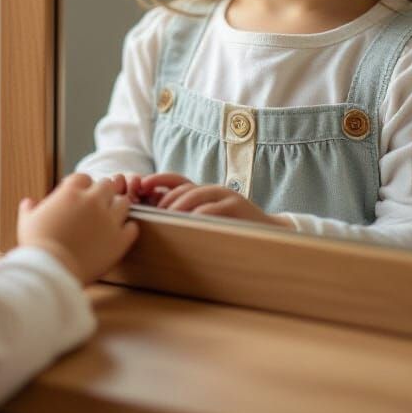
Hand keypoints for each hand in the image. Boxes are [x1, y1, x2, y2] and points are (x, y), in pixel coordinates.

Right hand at [17, 173, 138, 285]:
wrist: (53, 270)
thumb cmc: (37, 246)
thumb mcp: (27, 222)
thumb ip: (29, 209)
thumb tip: (28, 203)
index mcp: (71, 192)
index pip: (83, 177)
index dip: (81, 186)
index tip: (78, 196)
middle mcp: (92, 201)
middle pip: (107, 185)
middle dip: (103, 193)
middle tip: (97, 206)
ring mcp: (109, 219)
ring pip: (124, 202)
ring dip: (118, 207)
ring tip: (110, 218)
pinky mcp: (120, 240)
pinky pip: (133, 227)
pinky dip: (128, 229)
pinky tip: (120, 234)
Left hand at [136, 172, 293, 228]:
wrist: (271, 233)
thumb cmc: (234, 229)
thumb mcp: (209, 219)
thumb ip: (188, 215)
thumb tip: (156, 216)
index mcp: (204, 191)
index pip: (176, 179)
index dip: (157, 179)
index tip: (140, 185)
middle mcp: (213, 189)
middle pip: (182, 187)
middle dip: (164, 197)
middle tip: (151, 212)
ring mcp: (225, 196)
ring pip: (195, 195)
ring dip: (177, 206)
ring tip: (165, 218)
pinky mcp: (236, 206)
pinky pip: (212, 208)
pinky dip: (198, 215)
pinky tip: (188, 224)